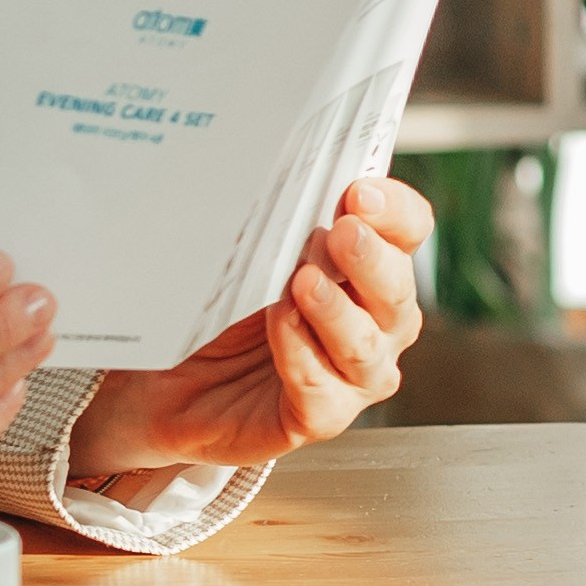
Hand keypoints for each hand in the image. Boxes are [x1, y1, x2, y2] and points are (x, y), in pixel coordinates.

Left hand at [66, 175, 432, 496]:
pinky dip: (300, 353)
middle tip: (339, 234)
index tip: (360, 192)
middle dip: (370, 259)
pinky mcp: (320, 416)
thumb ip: (282, 219)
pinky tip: (279, 326)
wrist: (177, 380)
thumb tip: (284, 169)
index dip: (394, 211)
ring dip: (335, 310)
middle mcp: (378, 324)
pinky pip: (321, 388)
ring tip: (302, 282)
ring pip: (364, 345)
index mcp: (372, 270)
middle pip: (397, 290)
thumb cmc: (227, 308)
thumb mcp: (252, 251)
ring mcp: (354, 375)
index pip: (409, 231)